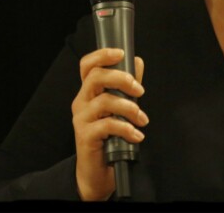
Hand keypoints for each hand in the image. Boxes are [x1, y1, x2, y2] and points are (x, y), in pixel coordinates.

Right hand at [71, 48, 146, 200]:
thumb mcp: (120, 107)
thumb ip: (127, 86)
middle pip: (96, 77)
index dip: (102, 55)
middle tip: (140, 90)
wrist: (98, 171)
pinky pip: (107, 125)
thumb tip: (137, 62)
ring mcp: (81, 118)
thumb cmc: (109, 136)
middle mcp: (81, 101)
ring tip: (142, 119)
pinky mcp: (85, 136)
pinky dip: (126, 128)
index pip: (87, 65)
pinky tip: (137, 135)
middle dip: (122, 78)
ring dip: (130, 108)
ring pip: (105, 101)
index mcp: (89, 91)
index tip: (121, 53)